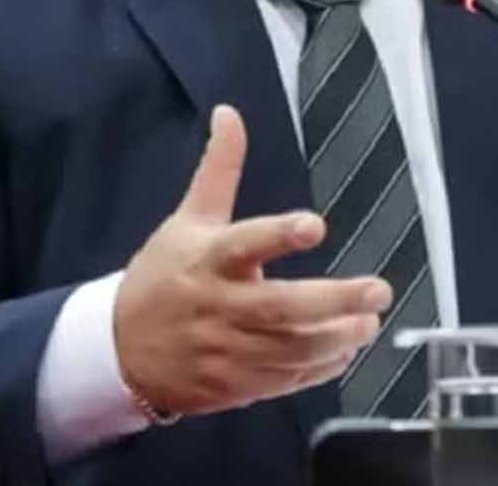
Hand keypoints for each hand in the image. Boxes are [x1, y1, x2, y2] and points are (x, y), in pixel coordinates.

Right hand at [113, 105, 392, 417]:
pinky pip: (284, 379)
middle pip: (280, 306)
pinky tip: (344, 351)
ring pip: (289, 349)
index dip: (279, 235)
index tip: (314, 225)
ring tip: (369, 323)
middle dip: (334, 301)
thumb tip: (230, 112)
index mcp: (208, 259)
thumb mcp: (188, 219)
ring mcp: (227, 350)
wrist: (121, 349)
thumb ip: (219, 169)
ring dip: (335, 338)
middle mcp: (219, 306)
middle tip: (377, 291)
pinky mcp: (234, 385)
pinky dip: (318, 368)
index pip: (244, 244)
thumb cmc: (164, 276)